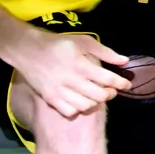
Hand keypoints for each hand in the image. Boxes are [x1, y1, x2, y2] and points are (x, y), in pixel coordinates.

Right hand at [13, 31, 129, 118]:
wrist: (28, 50)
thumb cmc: (59, 44)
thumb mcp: (83, 42)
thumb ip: (105, 52)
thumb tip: (124, 61)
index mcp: (80, 65)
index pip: (108, 79)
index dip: (121, 83)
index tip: (126, 84)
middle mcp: (71, 80)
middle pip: (99, 95)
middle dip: (111, 93)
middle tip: (111, 90)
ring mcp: (59, 91)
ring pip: (86, 106)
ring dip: (96, 102)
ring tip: (97, 95)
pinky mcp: (50, 98)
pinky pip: (70, 111)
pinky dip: (79, 109)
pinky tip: (81, 101)